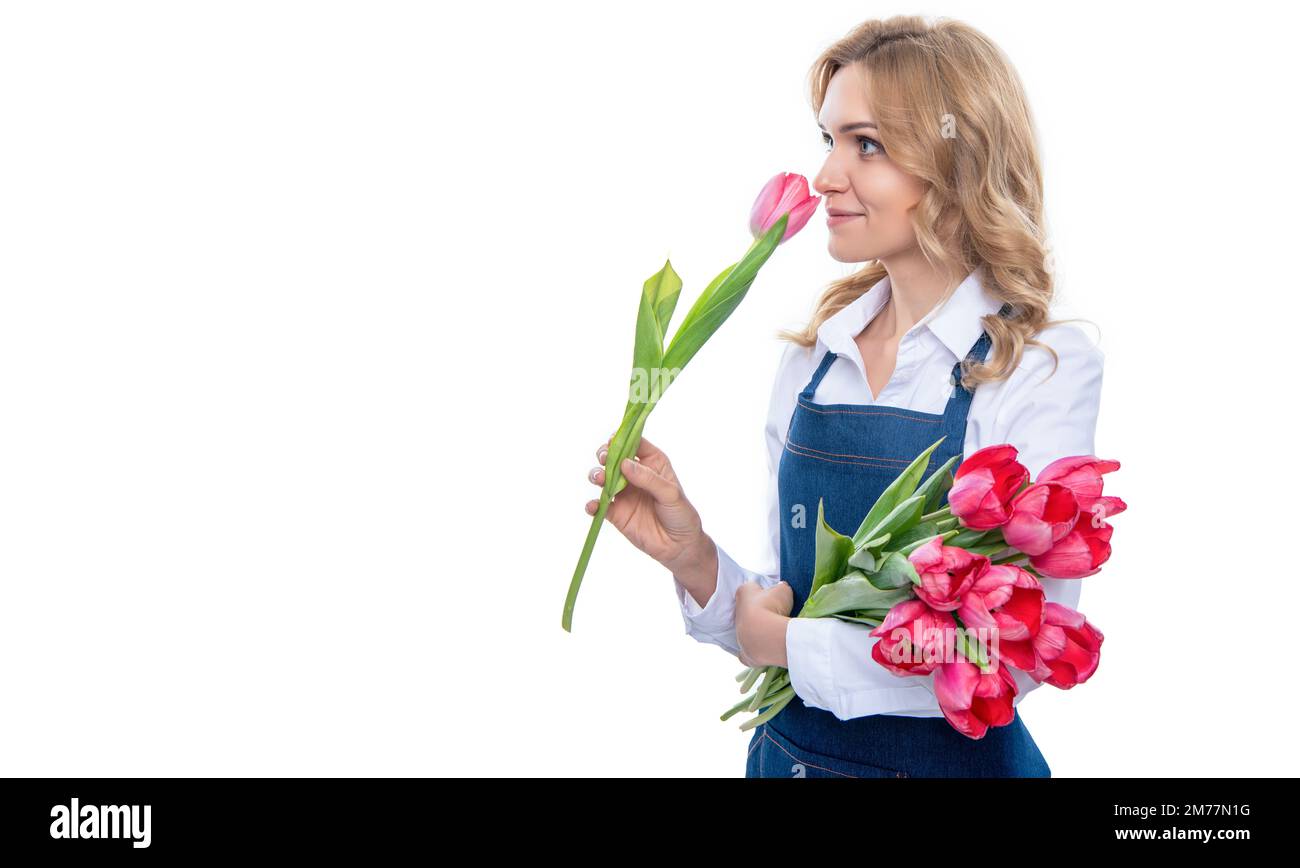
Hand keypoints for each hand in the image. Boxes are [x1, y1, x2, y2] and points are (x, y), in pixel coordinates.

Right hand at [584, 434, 708, 572]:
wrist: (679, 547)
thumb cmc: (681, 514)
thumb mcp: (671, 493)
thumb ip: (648, 478)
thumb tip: (624, 463)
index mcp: (652, 463)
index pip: (635, 443)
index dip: (622, 438)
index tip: (612, 440)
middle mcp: (635, 475)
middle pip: (614, 457)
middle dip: (605, 454)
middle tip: (603, 459)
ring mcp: (623, 493)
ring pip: (603, 478)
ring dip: (596, 475)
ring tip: (599, 480)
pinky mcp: (615, 512)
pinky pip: (599, 505)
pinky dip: (592, 504)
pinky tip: (593, 506)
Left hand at [735, 581, 793, 667]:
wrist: (765, 634)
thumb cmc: (773, 608)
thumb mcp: (783, 590)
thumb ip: (781, 588)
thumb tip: (781, 589)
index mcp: (743, 592)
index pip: (752, 588)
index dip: (764, 592)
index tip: (774, 598)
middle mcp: (736, 612)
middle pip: (748, 610)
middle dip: (760, 613)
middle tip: (776, 615)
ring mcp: (738, 634)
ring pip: (748, 631)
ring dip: (759, 632)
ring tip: (776, 633)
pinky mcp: (744, 654)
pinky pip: (749, 652)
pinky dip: (757, 651)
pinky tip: (769, 650)